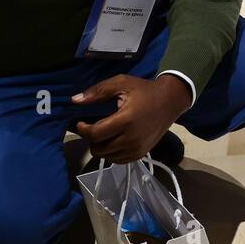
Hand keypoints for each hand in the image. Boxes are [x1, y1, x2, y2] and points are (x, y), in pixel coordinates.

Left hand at [72, 74, 190, 162]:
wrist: (170, 101)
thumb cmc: (144, 91)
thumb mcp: (121, 83)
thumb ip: (97, 91)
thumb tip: (74, 100)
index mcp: (126, 120)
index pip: (95, 134)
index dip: (83, 130)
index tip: (80, 123)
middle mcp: (132, 139)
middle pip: (99, 149)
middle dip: (91, 139)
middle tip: (92, 127)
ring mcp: (137, 149)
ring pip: (107, 156)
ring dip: (101, 147)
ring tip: (103, 133)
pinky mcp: (141, 154)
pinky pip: (118, 160)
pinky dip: (111, 153)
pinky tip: (112, 140)